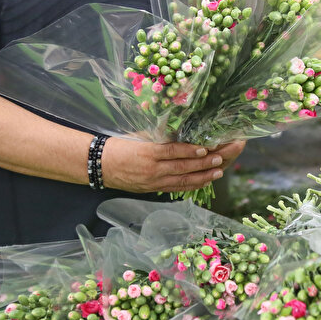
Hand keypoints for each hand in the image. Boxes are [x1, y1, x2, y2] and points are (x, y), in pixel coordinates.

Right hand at [102, 138, 240, 193]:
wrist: (100, 165)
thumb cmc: (120, 145)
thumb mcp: (139, 136)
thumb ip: (160, 135)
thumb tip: (182, 131)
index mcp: (148, 152)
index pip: (173, 151)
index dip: (191, 151)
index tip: (206, 148)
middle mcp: (152, 169)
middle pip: (182, 167)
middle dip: (204, 164)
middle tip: (220, 158)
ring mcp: (153, 181)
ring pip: (182, 180)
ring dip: (202, 176)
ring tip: (218, 171)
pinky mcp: (153, 189)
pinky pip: (176, 188)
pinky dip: (191, 185)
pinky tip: (204, 181)